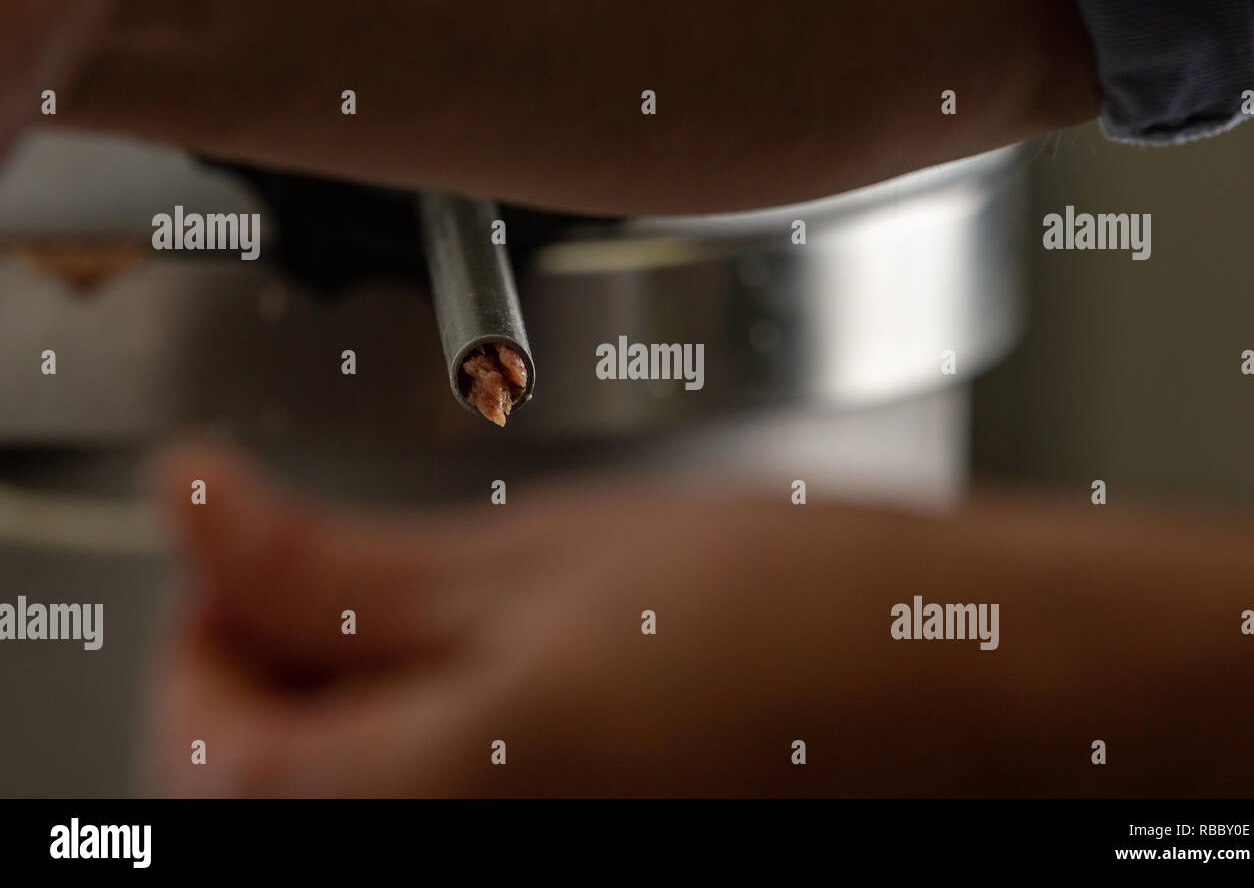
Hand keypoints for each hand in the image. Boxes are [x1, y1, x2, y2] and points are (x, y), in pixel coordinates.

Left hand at [145, 441, 856, 796]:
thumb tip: (200, 512)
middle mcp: (478, 861)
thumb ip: (338, 565)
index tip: (230, 549)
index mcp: (447, 800)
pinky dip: (404, 737)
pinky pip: (435, 806)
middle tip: (310, 564)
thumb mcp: (542, 557)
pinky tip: (463, 657)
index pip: (212, 765)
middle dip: (259, 674)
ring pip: (347, 802)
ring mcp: (527, 858)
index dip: (197, 640)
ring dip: (326, 706)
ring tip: (400, 602)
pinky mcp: (569, 839)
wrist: (945, 678)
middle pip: (267, 799)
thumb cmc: (793, 613)